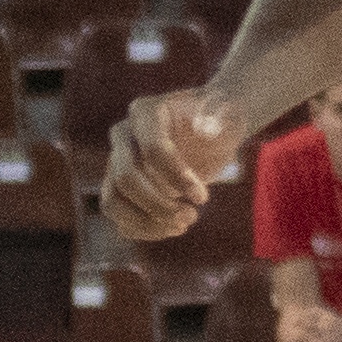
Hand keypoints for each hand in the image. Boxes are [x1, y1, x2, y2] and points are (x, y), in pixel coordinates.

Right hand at [105, 87, 245, 240]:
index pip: (151, 149)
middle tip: (192, 216)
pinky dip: (144, 229)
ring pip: (113, 201)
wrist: (213, 129)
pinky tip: (173, 228)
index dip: (176, 176)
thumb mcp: (228, 113)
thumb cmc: (220, 120)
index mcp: (145, 112)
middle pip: (125, 177)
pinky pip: (119, 217)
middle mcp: (124, 136)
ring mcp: (117, 163)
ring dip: (147, 222)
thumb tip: (207, 128)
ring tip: (182, 225)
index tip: (203, 198)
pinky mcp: (121, 188)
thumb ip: (220, 116)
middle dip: (158, 204)